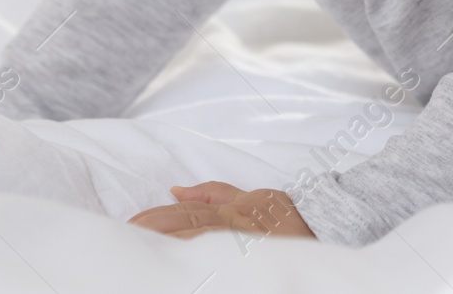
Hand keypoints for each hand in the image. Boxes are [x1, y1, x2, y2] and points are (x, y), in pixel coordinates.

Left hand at [127, 181, 314, 239]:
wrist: (326, 225)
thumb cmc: (287, 215)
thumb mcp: (252, 196)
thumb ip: (213, 193)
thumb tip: (175, 190)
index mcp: (231, 211)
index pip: (185, 214)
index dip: (156, 218)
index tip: (130, 224)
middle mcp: (234, 225)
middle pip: (186, 226)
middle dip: (154, 230)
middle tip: (126, 236)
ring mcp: (243, 242)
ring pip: (199, 241)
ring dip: (169, 243)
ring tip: (142, 246)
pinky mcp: (252, 256)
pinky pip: (220, 257)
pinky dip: (197, 255)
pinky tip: (180, 262)